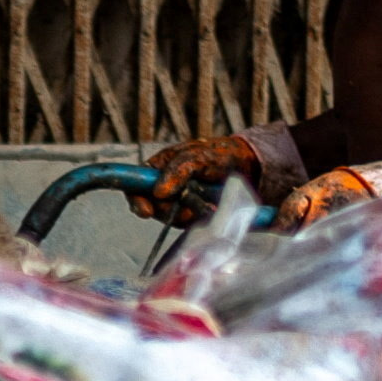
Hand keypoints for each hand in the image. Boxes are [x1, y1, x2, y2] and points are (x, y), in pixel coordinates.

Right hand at [140, 128, 277, 228]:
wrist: (247, 167)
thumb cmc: (218, 155)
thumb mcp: (197, 155)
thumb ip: (177, 170)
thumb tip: (159, 192)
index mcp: (158, 168)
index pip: (134, 185)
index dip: (136, 200)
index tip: (147, 211)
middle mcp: (164, 187)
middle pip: (151, 207)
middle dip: (167, 209)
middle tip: (187, 203)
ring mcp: (177, 203)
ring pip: (170, 218)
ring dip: (186, 214)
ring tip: (205, 202)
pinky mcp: (191, 216)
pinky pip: (187, 225)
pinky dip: (198, 219)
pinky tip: (209, 209)